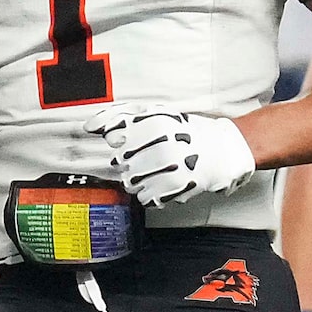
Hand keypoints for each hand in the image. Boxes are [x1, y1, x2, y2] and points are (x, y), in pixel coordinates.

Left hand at [90, 106, 256, 208]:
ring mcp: (168, 170)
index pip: (113, 138)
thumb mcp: (154, 113)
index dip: (120, 142)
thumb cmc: (185, 130)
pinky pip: (144, 198)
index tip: (131, 142)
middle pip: (120, 163)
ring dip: (139, 178)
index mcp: (154, 124)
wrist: (222, 150)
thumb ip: (118, 116)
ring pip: (129, 182)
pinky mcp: (174, 189)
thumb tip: (89, 126)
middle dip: (129, 162)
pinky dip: (149, 193)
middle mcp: (161, 146)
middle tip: (148, 157)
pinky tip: (161, 182)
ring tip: (155, 170)